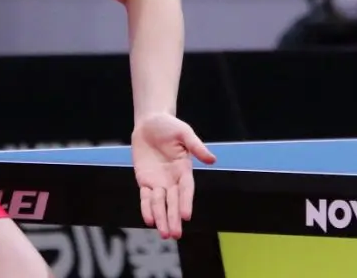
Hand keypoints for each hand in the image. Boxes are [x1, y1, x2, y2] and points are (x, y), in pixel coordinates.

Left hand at [131, 112, 215, 238]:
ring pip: (159, 203)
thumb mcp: (184, 133)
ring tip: (164, 233)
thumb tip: (212, 159)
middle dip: (173, 217)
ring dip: (161, 218)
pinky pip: (145, 197)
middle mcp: (172, 179)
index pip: (186, 189)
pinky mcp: (144, 180)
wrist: (150, 122)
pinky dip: (146, 208)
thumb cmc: (170, 126)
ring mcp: (158, 181)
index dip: (186, 202)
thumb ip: (196, 146)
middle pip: (173, 201)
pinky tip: (149, 220)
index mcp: (184, 170)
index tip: (186, 216)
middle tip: (175, 234)